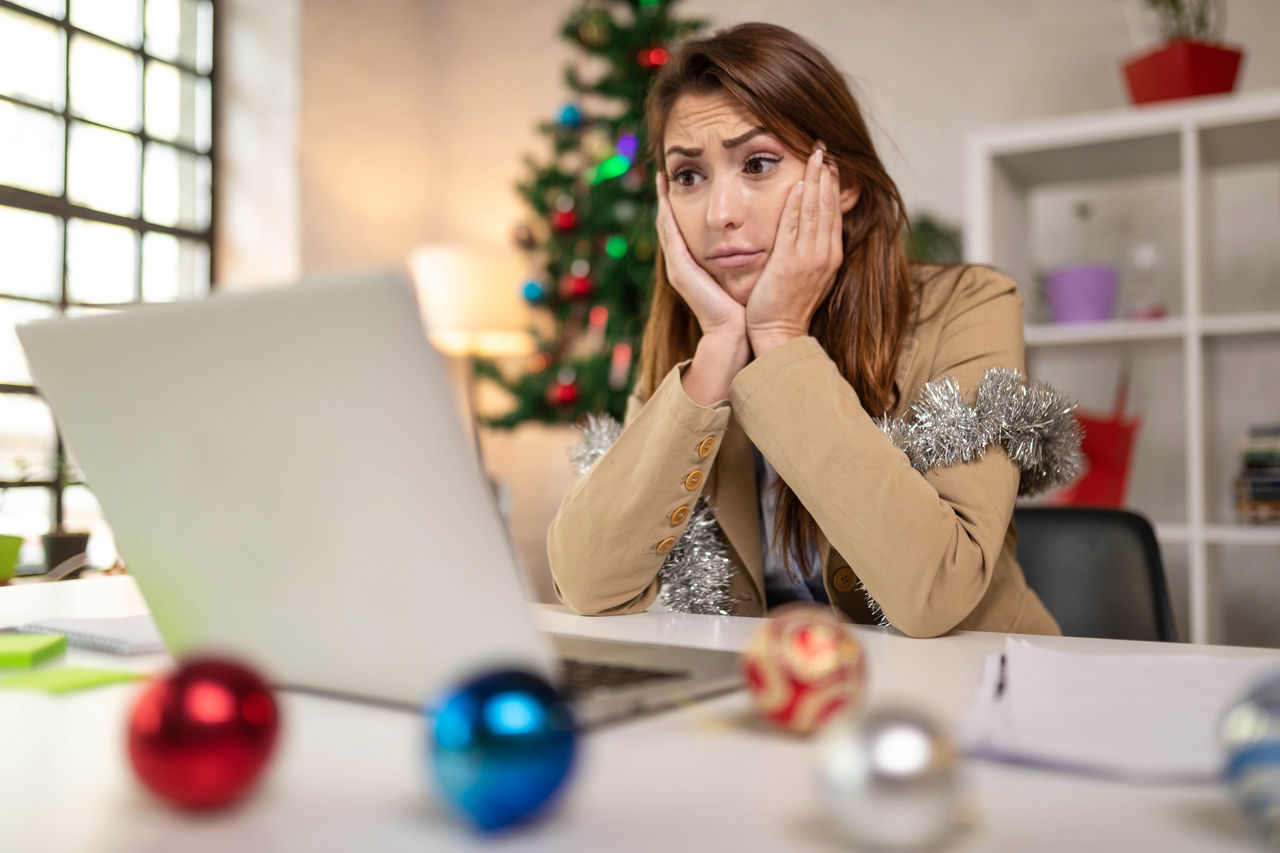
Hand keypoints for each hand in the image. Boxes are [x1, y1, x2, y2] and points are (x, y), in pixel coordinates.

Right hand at [655, 173, 745, 343]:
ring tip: (662, 176)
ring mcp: (677, 266)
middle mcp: (681, 264)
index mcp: (695, 265)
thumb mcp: (741, 275)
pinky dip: (665, 213)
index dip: (682, 206)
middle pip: (670, 224)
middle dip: (666, 198)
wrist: (734, 333)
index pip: (684, 228)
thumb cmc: (744, 308)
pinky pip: (670, 233)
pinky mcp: (679, 268)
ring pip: (665, 225)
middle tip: (665, 172)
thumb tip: (757, 239)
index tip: (684, 182)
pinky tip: (665, 194)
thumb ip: (742, 257)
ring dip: (663, 200)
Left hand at [746, 145, 843, 354]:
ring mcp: (809, 258)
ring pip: (816, 211)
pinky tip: (798, 184)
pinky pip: (795, 227)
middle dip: (827, 173)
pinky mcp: (789, 263)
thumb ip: (809, 250)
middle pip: (829, 205)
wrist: (780, 334)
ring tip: (815, 154)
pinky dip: (798, 204)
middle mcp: (825, 254)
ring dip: (815, 180)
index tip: (830, 161)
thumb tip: (808, 230)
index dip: (833, 185)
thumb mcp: (806, 274)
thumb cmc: (787, 306)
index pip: (834, 212)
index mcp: (830, 255)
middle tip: (823, 146)